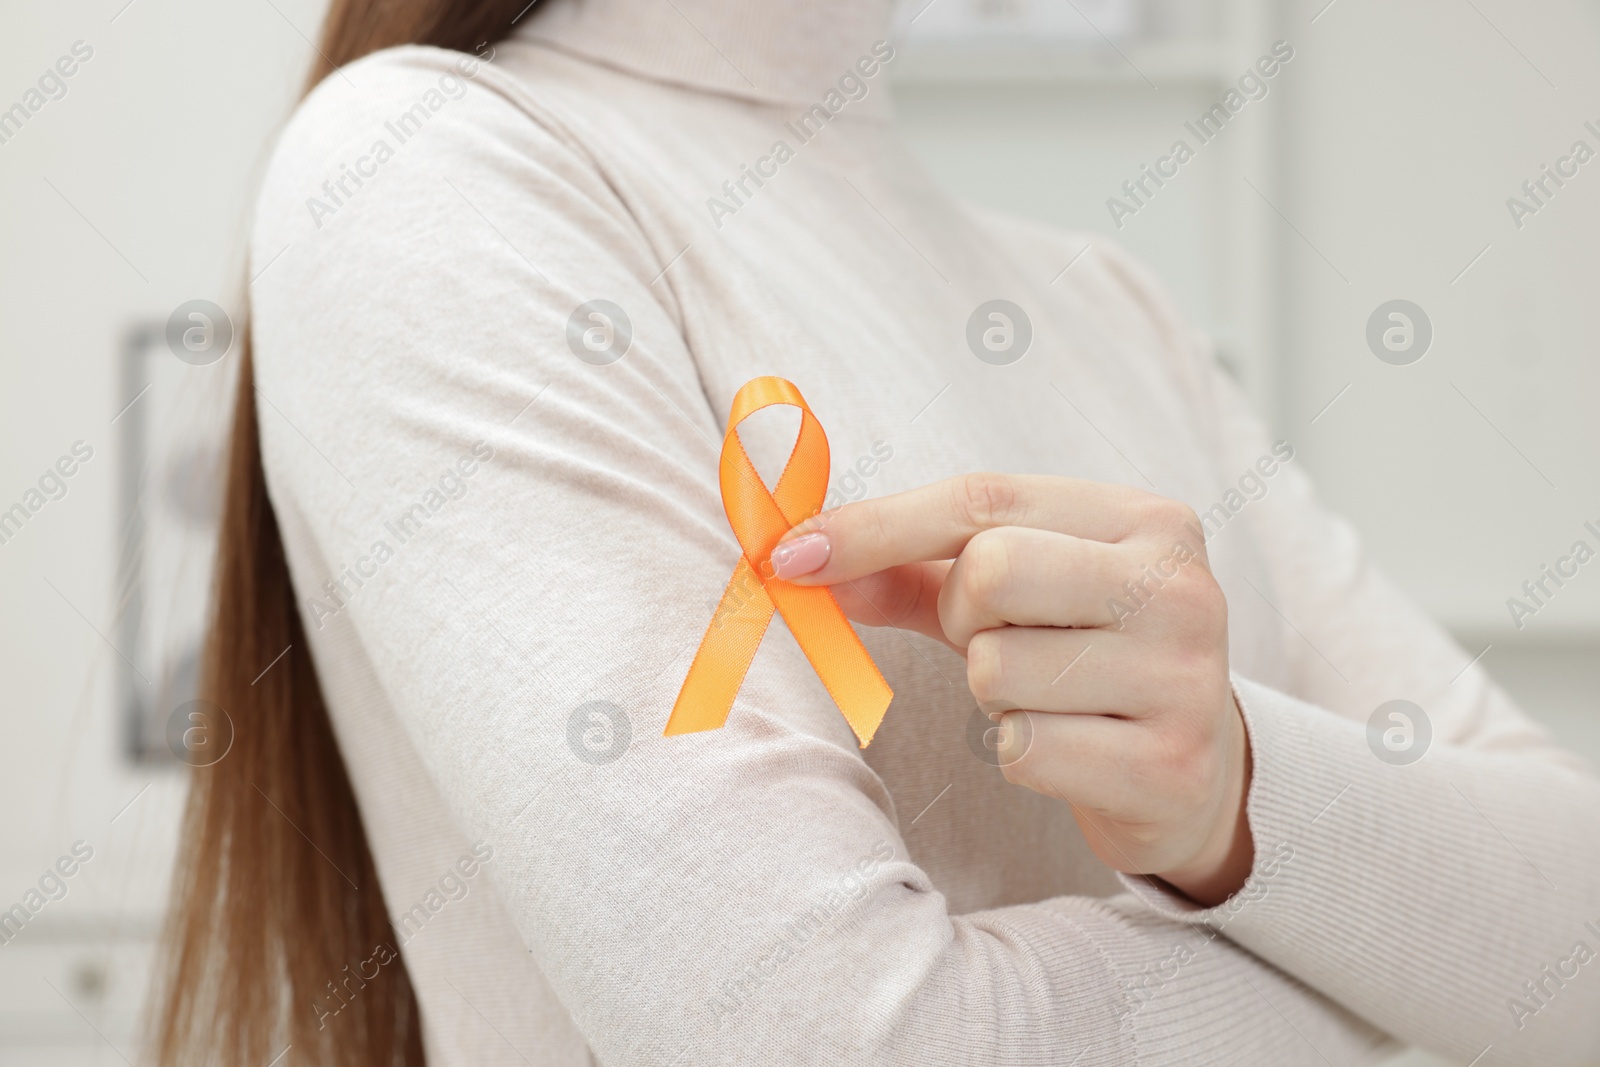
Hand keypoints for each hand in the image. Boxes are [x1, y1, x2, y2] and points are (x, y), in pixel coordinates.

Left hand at [771, 473, 1253, 904]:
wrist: (1196, 780)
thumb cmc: (1086, 665)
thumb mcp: (1015, 599)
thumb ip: (914, 570)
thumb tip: (801, 559)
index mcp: (1145, 521)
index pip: (983, 499)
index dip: (875, 526)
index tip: (791, 554)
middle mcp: (1179, 586)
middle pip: (990, 571)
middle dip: (961, 617)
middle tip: (997, 642)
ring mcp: (1186, 677)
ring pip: (997, 667)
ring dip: (992, 693)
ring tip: (1046, 698)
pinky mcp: (1171, 765)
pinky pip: (1022, 749)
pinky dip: (1018, 753)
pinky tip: (1069, 750)